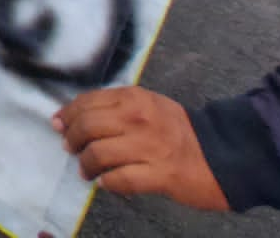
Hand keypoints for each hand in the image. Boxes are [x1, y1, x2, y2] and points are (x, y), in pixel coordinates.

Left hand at [53, 87, 228, 211]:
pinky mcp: (159, 174)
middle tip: (70, 149)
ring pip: (98, 154)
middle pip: (87, 127)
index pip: (87, 102)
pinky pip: (120, 179)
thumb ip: (117, 107)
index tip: (58, 123)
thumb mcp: (149, 105)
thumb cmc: (179, 131)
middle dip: (72, 140)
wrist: (221, 154)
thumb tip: (77, 116)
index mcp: (134, 98)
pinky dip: (108, 182)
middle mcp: (138, 118)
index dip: (67, 114)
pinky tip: (106, 182)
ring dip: (86, 165)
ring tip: (86, 171)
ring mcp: (149, 146)